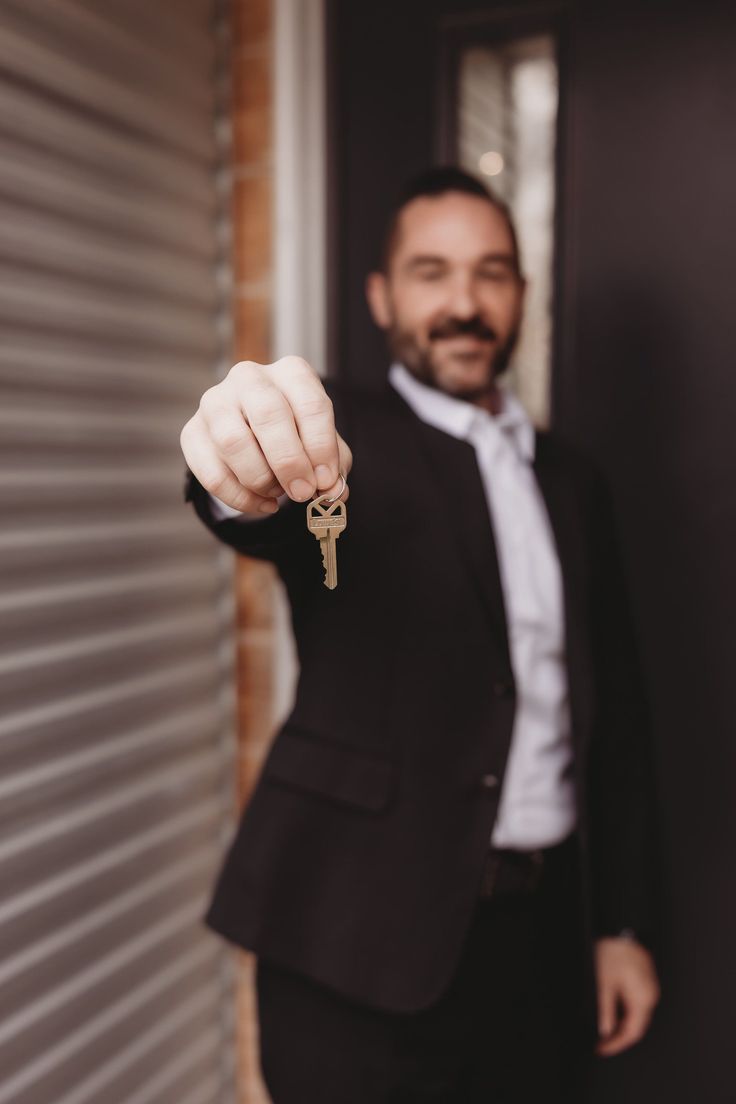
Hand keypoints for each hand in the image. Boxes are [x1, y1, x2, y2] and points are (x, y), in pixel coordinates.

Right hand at [180, 357, 351, 515]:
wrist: (256, 435)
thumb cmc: (297, 436)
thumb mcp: (323, 446)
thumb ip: (333, 468)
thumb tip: (331, 491)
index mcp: (291, 372)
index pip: (310, 403)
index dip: (321, 447)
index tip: (325, 481)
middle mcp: (249, 378)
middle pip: (268, 414)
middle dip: (288, 462)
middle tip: (301, 492)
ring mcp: (215, 402)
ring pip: (233, 442)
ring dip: (261, 479)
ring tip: (278, 492)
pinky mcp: (191, 432)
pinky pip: (211, 473)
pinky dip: (240, 498)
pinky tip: (262, 503)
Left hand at [594, 936, 659, 1055]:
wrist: (622, 928)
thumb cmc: (614, 951)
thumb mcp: (604, 983)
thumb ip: (606, 1010)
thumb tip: (605, 1030)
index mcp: (643, 999)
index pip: (632, 1032)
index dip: (617, 1044)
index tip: (602, 1049)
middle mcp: (650, 996)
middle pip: (637, 1026)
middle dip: (619, 1037)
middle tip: (602, 1042)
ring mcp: (650, 988)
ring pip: (637, 1016)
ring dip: (622, 1025)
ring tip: (604, 1029)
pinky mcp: (645, 981)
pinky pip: (638, 1004)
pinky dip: (626, 1013)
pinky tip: (613, 1012)